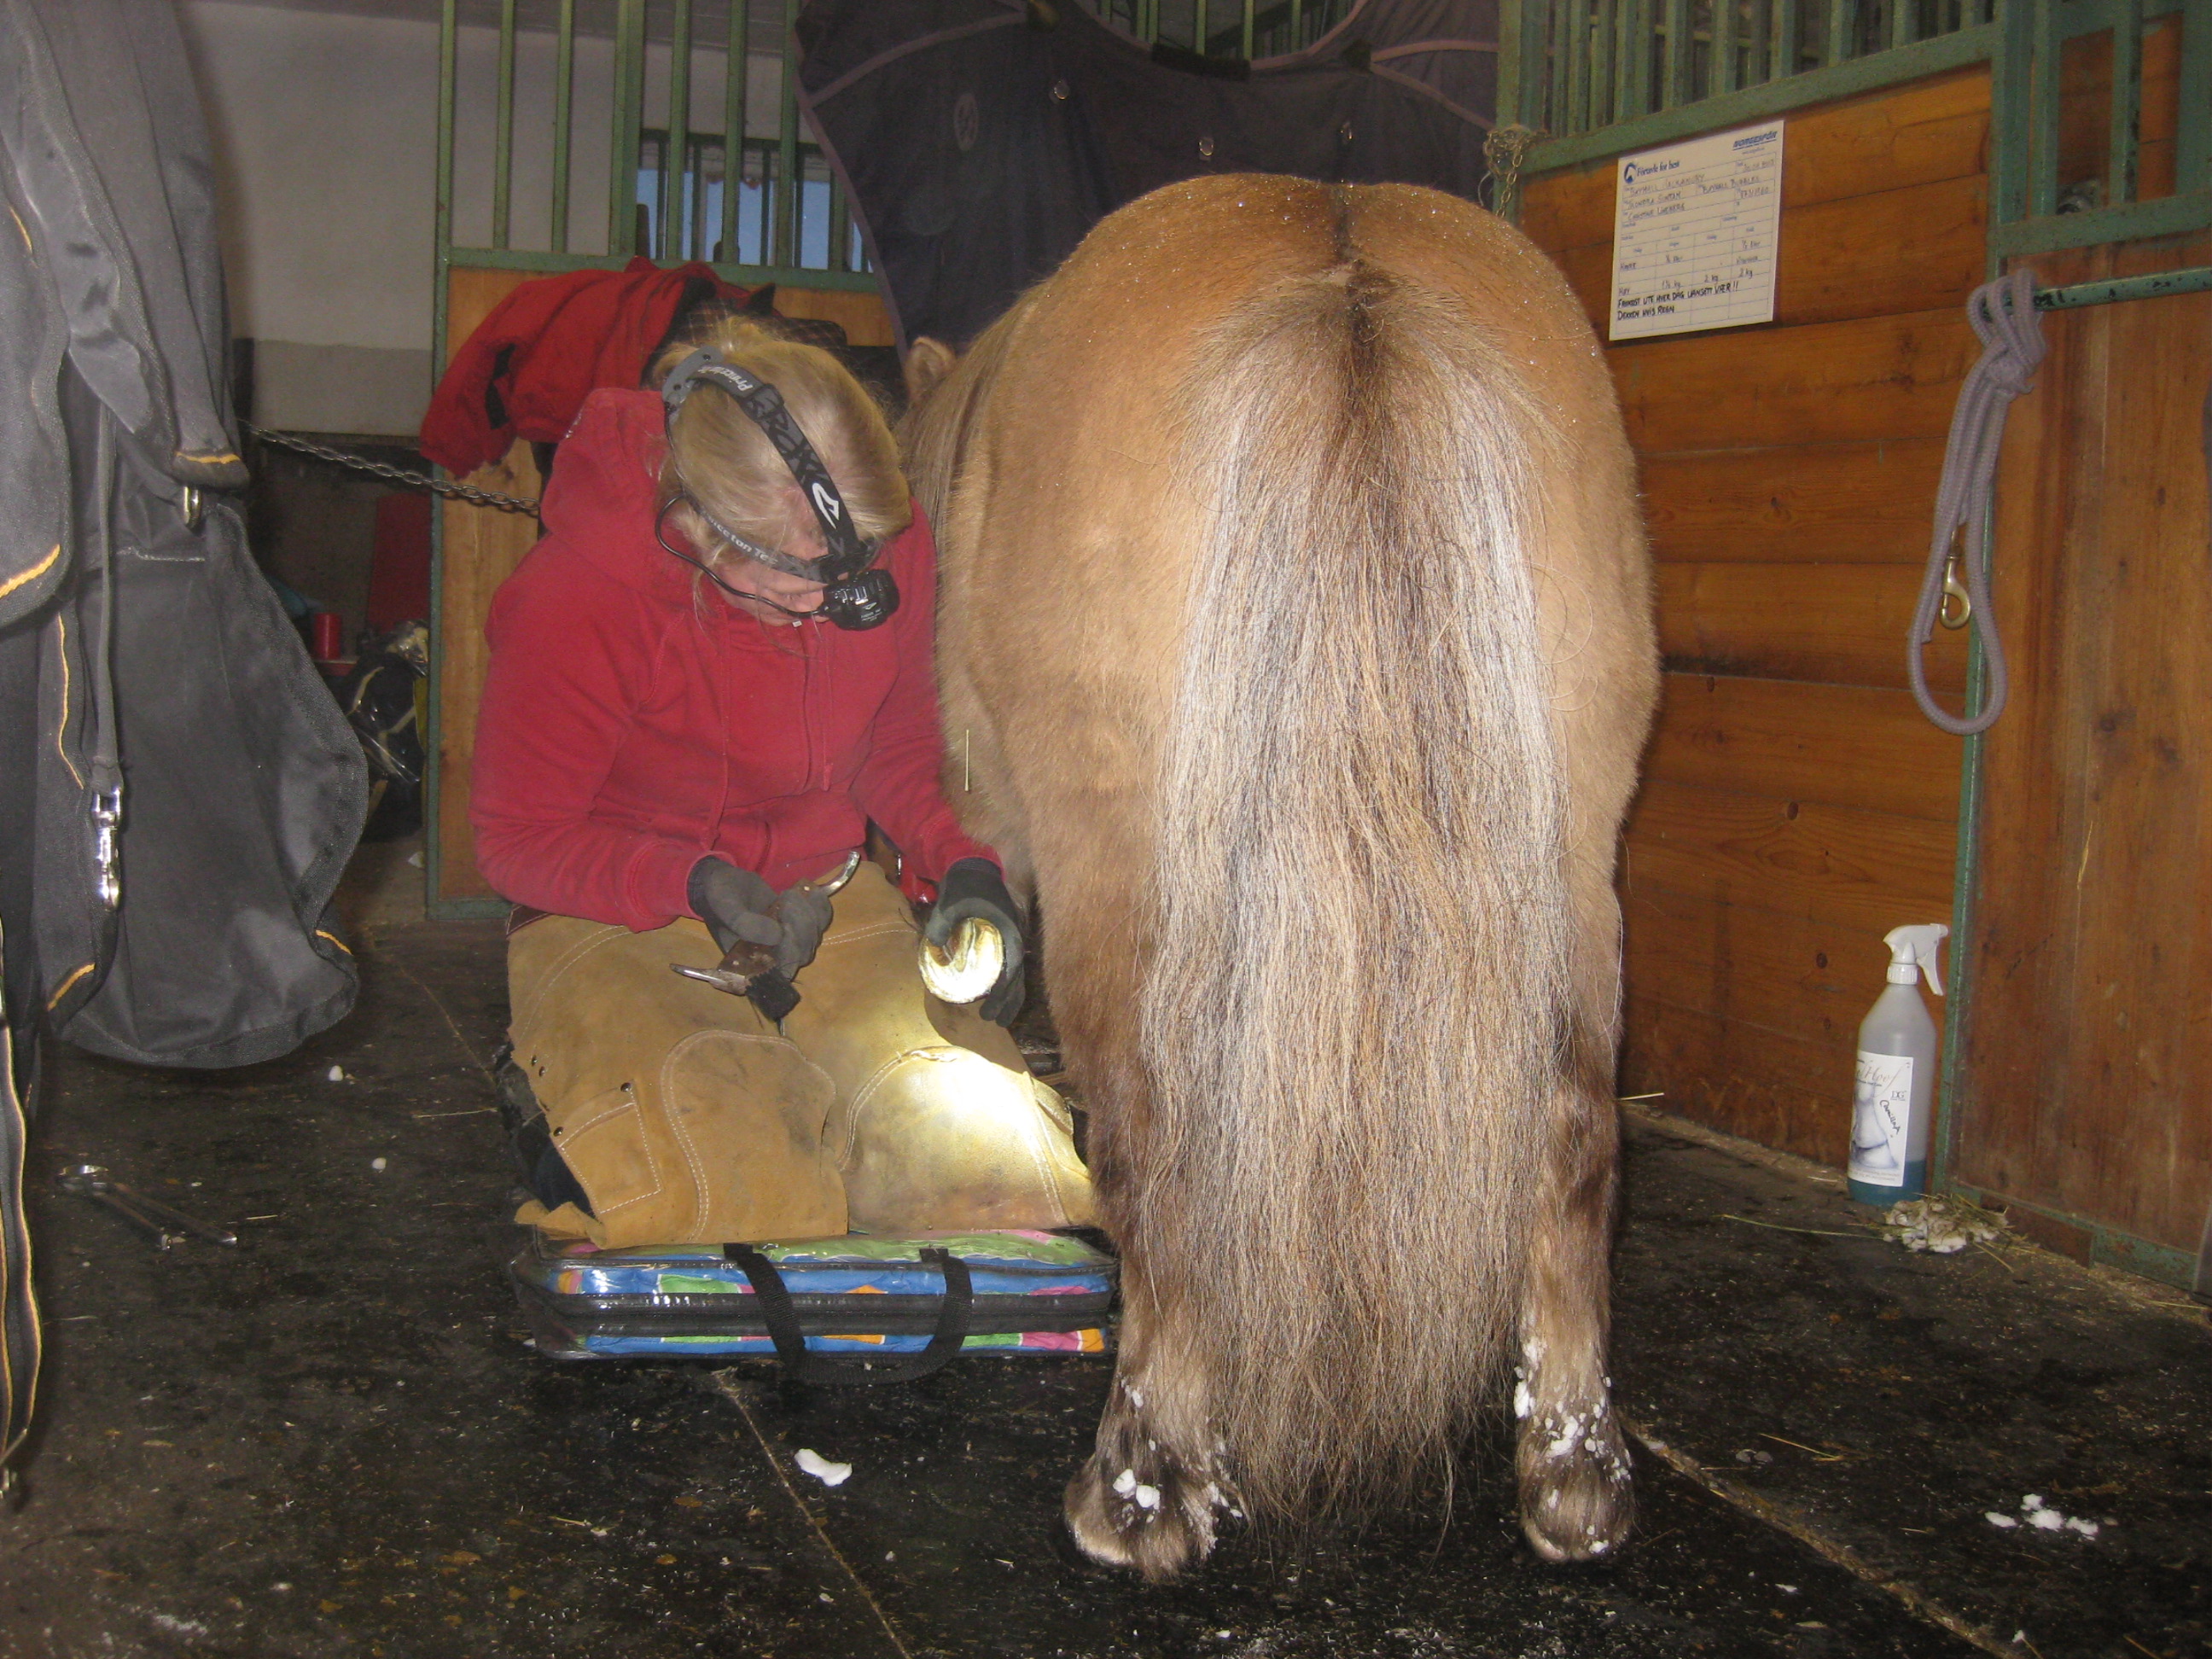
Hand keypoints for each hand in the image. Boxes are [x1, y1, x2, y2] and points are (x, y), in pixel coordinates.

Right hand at [688, 857, 832, 978]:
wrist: (723, 882)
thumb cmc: (719, 900)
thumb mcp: (727, 910)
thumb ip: (746, 925)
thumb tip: (778, 936)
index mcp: (751, 963)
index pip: (781, 973)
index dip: (791, 954)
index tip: (785, 929)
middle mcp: (771, 957)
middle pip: (802, 954)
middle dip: (801, 928)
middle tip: (786, 904)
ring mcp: (786, 941)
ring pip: (813, 937)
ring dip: (808, 914)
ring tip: (788, 896)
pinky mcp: (797, 924)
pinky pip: (819, 922)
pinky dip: (820, 907)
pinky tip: (808, 894)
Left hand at [924, 858, 1025, 1025]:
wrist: (975, 868)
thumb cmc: (964, 885)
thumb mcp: (950, 901)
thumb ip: (941, 922)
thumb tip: (935, 945)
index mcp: (1007, 929)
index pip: (1010, 968)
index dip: (1003, 992)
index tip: (992, 1008)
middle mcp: (1014, 936)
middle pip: (1017, 976)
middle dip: (1008, 1001)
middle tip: (994, 1020)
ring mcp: (1011, 937)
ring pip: (1017, 974)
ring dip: (1011, 997)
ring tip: (1000, 1018)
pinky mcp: (1005, 937)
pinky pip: (1010, 965)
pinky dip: (1008, 984)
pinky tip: (998, 996)